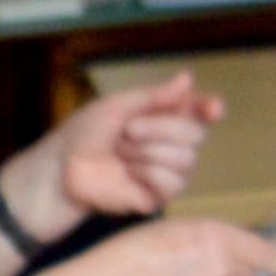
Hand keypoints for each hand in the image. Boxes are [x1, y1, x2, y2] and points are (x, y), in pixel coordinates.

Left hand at [32, 72, 219, 223]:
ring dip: (147, 153)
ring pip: (186, 160)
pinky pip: (172, 183)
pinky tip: (127, 174)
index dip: (209, 109)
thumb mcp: (117, 106)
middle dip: (160, 129)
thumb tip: (187, 78)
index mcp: (162, 117)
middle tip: (128, 131)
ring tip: (121, 155)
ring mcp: (167, 172)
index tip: (212, 108)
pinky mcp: (158, 196)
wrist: (62, 169)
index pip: (198, 112)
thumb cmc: (84, 134)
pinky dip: (147, 174)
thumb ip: (154, 96)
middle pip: (196, 134)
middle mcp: (171, 144)